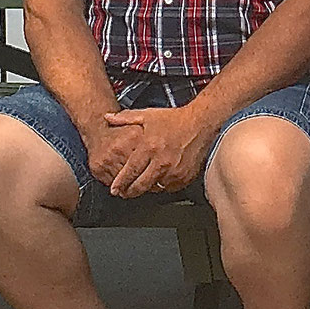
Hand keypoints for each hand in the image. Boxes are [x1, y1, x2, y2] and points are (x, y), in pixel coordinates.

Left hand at [93, 106, 214, 195]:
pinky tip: (159, 179)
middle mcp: (161, 162)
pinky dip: (162, 186)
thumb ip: (125, 118)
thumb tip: (108, 118)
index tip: (114, 189)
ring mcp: (174, 171)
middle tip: (123, 193)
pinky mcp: (185, 176)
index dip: (120, 183)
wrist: (201, 122)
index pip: (130, 171)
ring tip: (141, 185)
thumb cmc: (175, 119)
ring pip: (154, 188)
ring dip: (146, 188)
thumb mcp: (148, 115)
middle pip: (140, 185)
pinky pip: (169, 188)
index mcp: (149, 147)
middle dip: (129, 191)